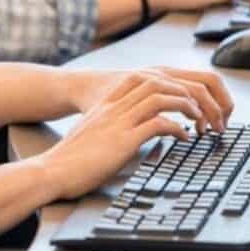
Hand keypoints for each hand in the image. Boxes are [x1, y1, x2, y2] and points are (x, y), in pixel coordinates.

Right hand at [37, 69, 232, 200]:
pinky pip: (157, 124)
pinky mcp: (122, 140)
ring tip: (197, 120)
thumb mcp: (91, 135)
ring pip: (160, 98)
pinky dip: (176, 128)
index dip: (166, 84)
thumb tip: (127, 136)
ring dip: (185, 106)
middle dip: (182, 92)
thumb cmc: (70, 159)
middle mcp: (113, 108)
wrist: (52, 171)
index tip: (180, 96)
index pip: (140, 79)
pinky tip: (182, 138)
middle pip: (156, 83)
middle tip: (197, 107)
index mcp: (106, 105)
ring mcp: (118, 122)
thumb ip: (108, 129)